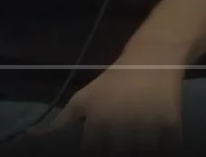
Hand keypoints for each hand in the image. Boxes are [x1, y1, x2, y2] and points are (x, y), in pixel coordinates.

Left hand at [32, 63, 183, 151]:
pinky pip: (168, 147)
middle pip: (119, 153)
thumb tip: (35, 137)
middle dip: (119, 147)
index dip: (97, 148)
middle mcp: (121, 125)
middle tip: (123, 136)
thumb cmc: (114, 81)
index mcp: (99, 121)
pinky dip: (164, 145)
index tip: (103, 140)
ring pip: (143, 153)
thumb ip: (64, 120)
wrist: (151, 58)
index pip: (93, 151)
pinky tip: (159, 137)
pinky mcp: (171, 126)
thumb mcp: (86, 97)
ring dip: (142, 147)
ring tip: (139, 136)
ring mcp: (148, 127)